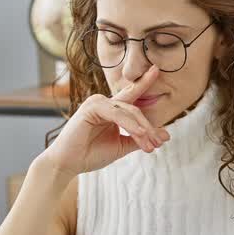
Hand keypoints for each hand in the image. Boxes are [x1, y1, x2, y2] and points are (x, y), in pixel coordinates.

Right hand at [36, 66, 168, 179]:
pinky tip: (139, 134)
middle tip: (158, 142)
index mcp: (111, 109)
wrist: (68, 164)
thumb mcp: (121, 146)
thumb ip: (140, 139)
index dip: (144, 82)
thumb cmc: (90, 154)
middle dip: (149, 126)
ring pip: (129, 111)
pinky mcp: (92, 107)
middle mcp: (104, 102)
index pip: (131, 94)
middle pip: (135, 109)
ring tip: (150, 144)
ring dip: (142, 129)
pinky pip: (117, 114)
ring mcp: (97, 102)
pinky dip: (130, 124)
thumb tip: (165, 136)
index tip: (157, 69)